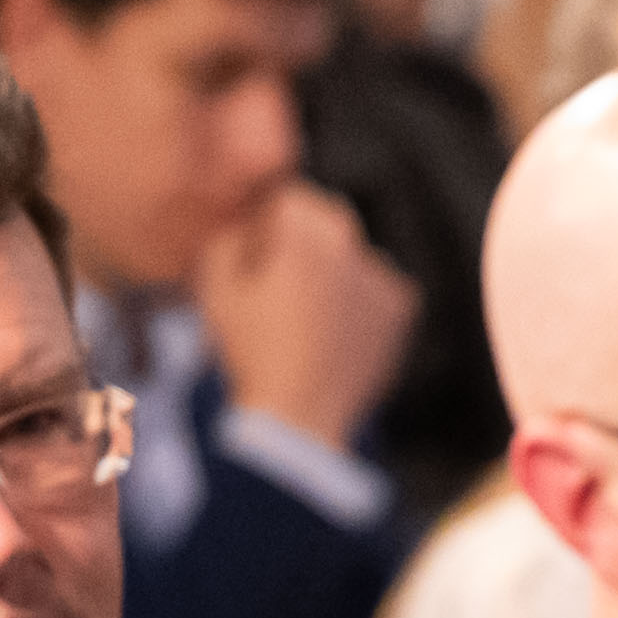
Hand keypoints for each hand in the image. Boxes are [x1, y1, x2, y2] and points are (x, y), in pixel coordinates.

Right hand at [197, 180, 419, 450]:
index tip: (257, 261)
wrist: (298, 418)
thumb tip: (246, 229)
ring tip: (309, 322)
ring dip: (334, 274)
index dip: (267, 228)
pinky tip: (335, 336)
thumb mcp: (215, 289)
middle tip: (282, 294)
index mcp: (302, 225)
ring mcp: (380, 271)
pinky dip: (360, 306)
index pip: (286, 199)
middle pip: (322, 223)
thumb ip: (228, 239)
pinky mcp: (402, 306)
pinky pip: (378, 291)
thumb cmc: (251, 352)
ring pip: (351, 257)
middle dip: (303, 247)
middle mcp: (349, 237)